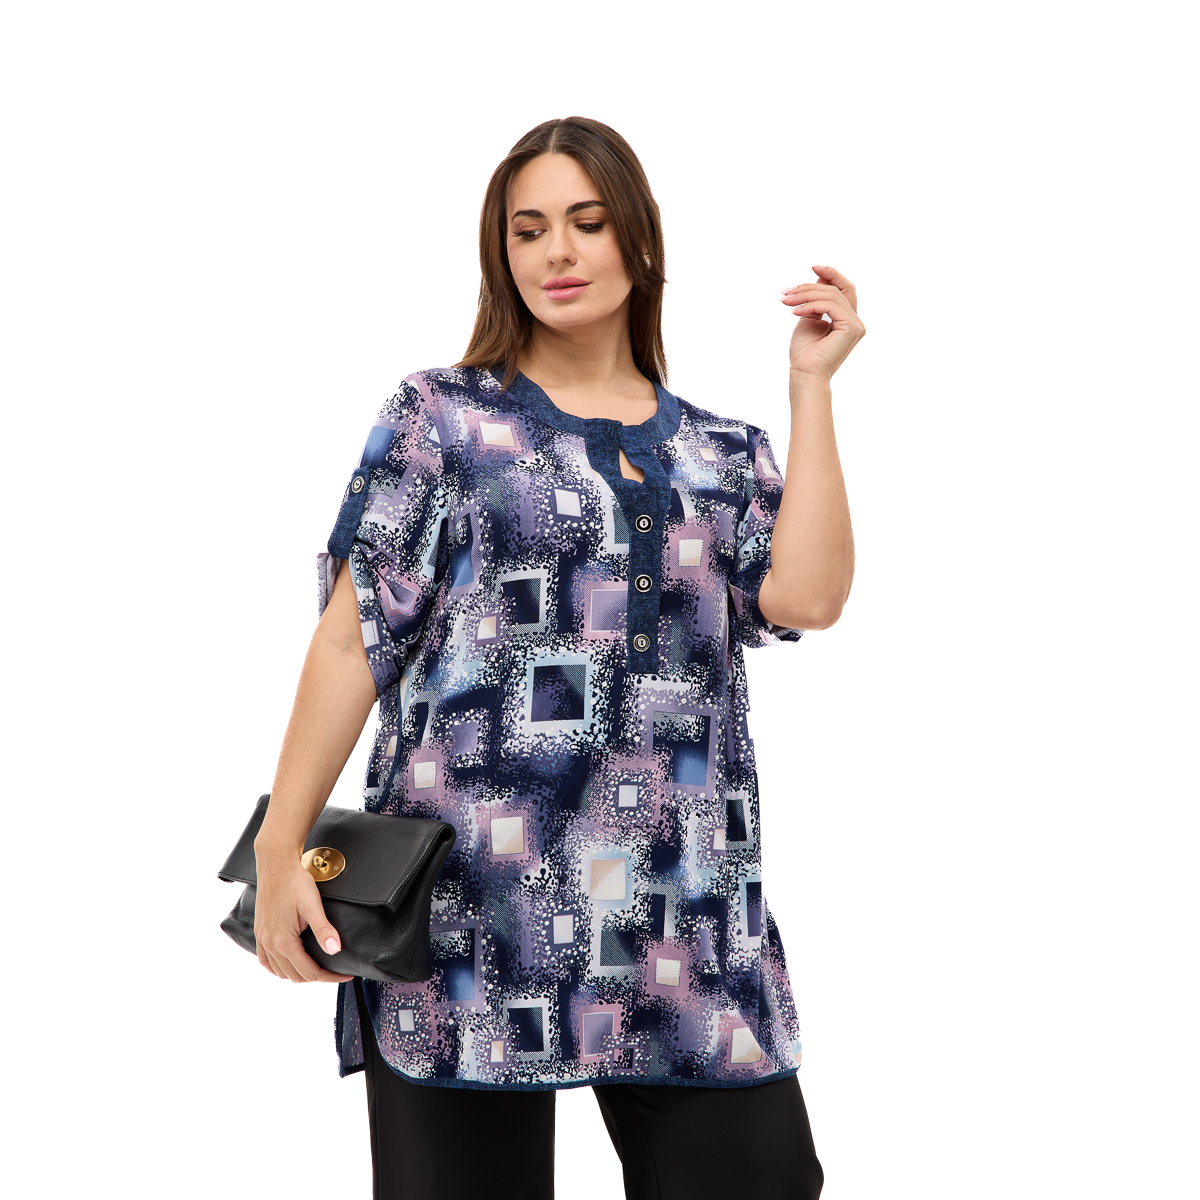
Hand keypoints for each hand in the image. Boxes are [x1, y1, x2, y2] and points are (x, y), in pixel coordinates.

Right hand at [253, 853, 354, 982]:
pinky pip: (266, 961)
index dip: (329, 977)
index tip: (345, 975)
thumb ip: (323, 929)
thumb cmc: (295, 881)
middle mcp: (269, 944)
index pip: (309, 972)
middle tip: (334, 971)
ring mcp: (262, 939)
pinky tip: (289, 964)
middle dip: (317, 977)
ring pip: (280, 972)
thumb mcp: (313, 905)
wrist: (276, 864)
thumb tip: (335, 950)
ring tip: (317, 969)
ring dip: (299, 974)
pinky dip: (279, 968)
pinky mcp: (259, 932)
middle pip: (295, 975)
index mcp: (283, 941)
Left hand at [781, 265, 865, 379]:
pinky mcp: (852, 328)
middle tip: (786, 292)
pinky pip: (830, 306)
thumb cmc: (804, 354)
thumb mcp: (809, 319)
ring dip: (805, 295)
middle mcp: (855, 321)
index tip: (814, 266)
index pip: (844, 289)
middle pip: (836, 290)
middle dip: (809, 286)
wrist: (804, 375)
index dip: (832, 274)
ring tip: (786, 301)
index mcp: (847, 320)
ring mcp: (856, 325)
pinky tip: (794, 311)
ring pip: (831, 296)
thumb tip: (818, 279)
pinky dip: (810, 305)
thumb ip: (815, 301)